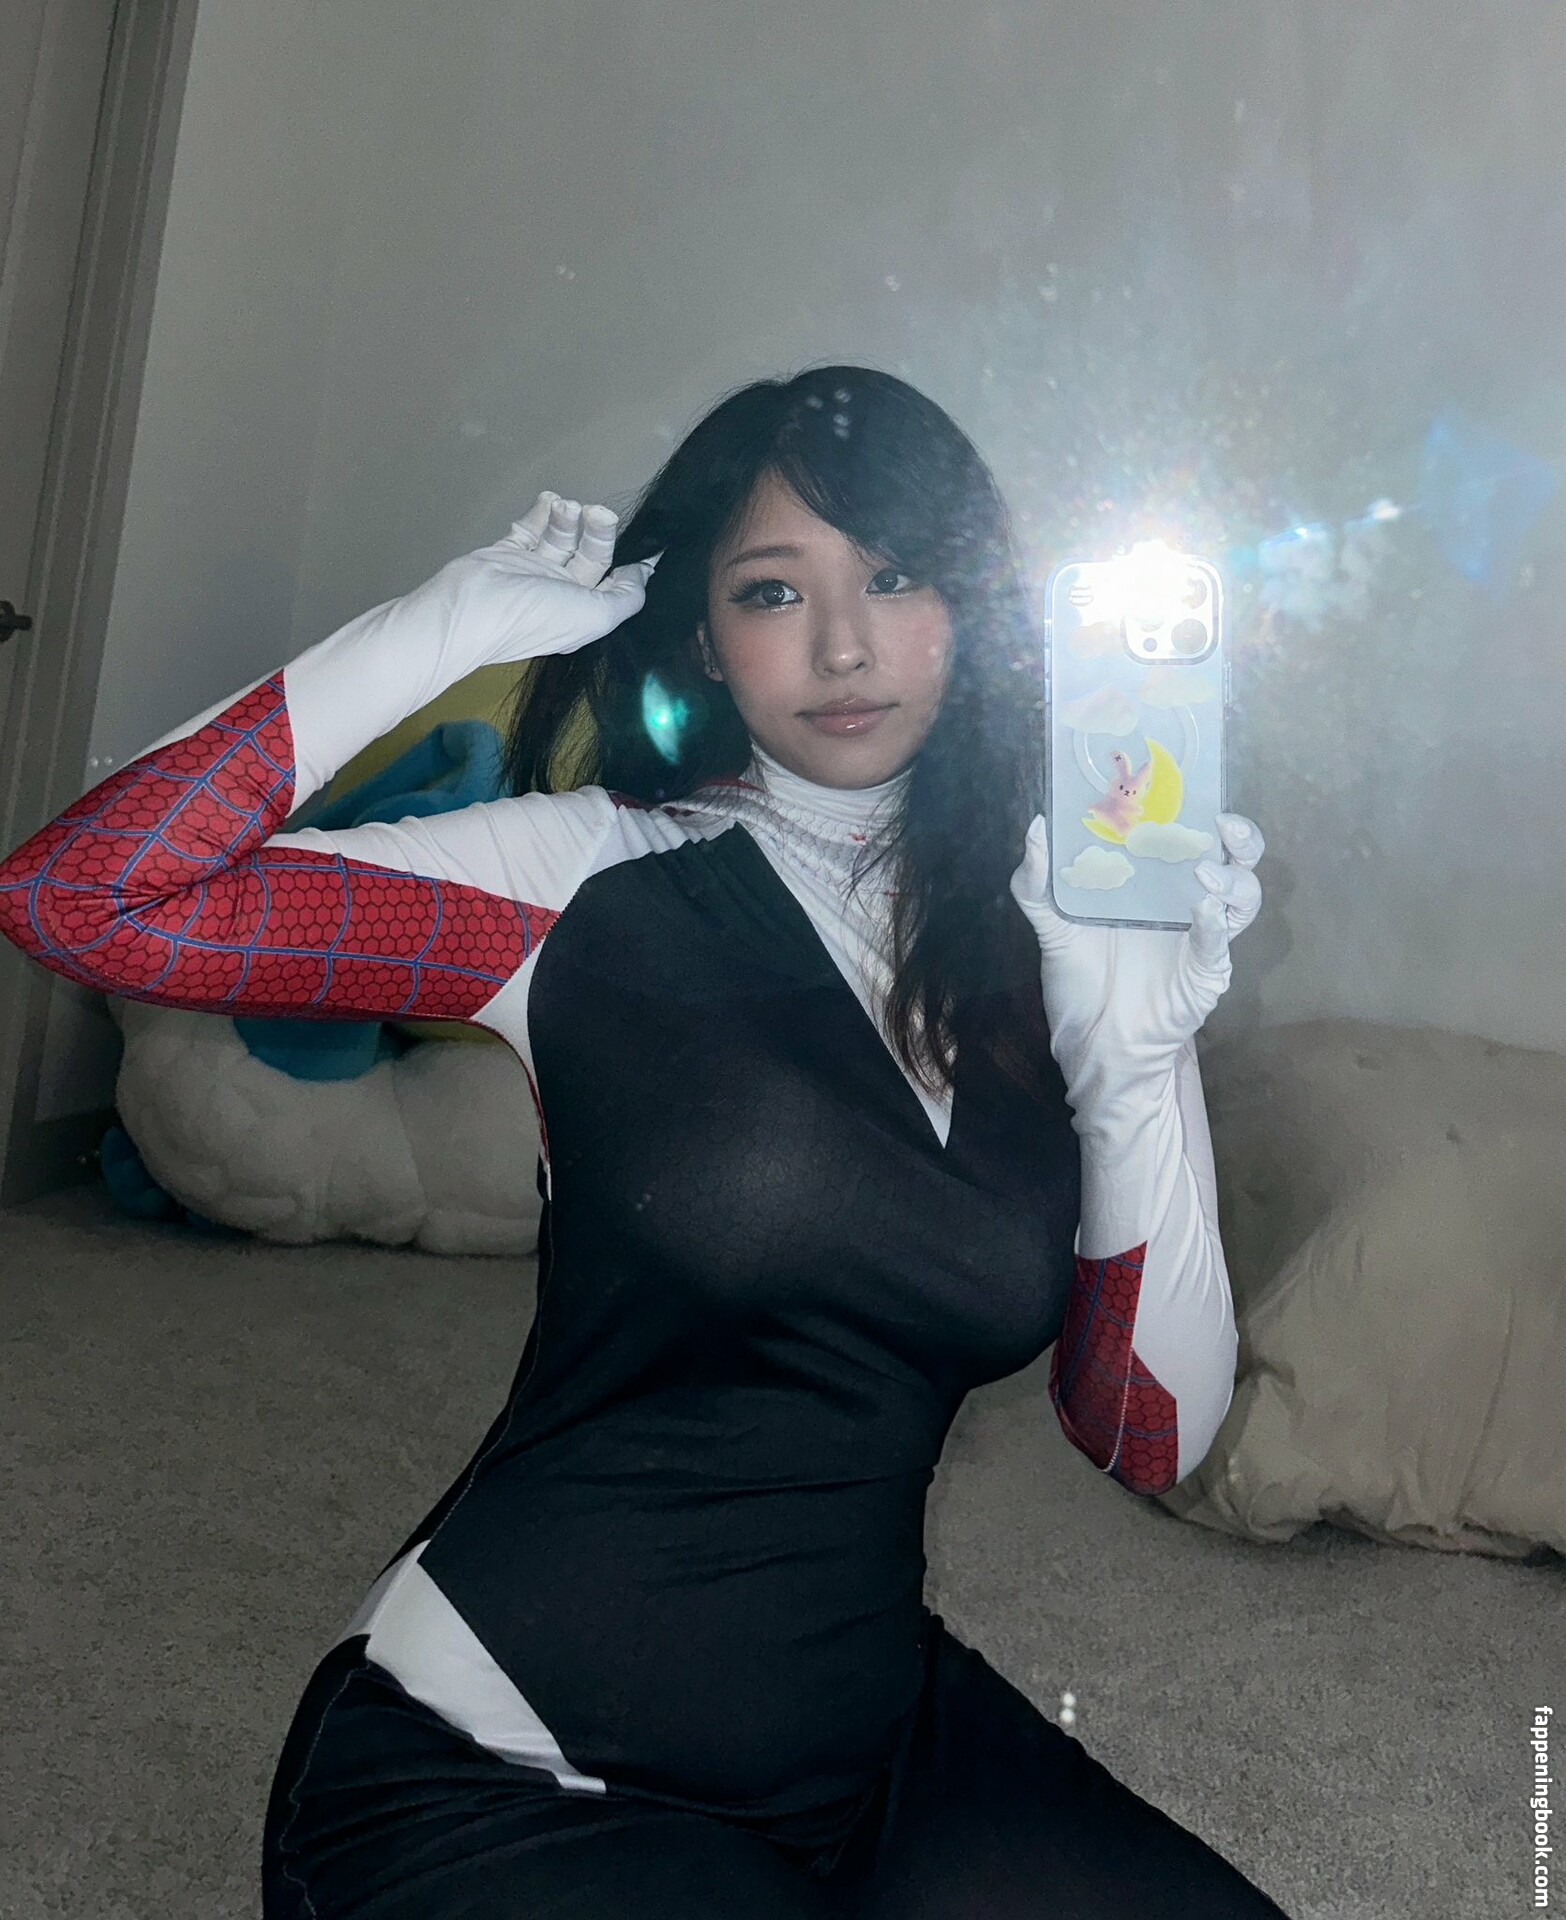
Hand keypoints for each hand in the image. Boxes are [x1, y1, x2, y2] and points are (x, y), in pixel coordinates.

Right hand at [437, 491, 660, 663]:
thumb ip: (627, 596)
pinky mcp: (507, 553)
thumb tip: (644, 573)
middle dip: (598, 531)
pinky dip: (542, 513)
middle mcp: (561, 593)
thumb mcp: (596, 616)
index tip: (650, 538)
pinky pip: (530, 528)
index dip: (633, 563)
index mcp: (583, 614)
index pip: (616, 584)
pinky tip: (550, 500)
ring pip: (562, 537)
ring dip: (570, 518)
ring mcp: (533, 572)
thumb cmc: (534, 616)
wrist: (470, 608)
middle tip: (598, 512)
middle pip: (591, 555)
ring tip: (567, 507)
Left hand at [1008, 810, 1264, 1107]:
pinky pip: (1220, 943)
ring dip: (1231, 880)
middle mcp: (1187, 903)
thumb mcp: (1052, 927)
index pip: (1192, 837)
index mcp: (1157, 884)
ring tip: (1203, 875)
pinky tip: (1201, 911)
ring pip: (1243, 896)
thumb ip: (1037, 883)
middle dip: (1241, 837)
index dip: (1201, 811)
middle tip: (1222, 824)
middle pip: (1235, 859)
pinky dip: (1215, 925)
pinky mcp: (1207, 972)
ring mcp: (1204, 937)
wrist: (1095, 1042)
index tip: (1191, 788)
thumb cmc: (1081, 982)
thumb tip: (1035, 826)